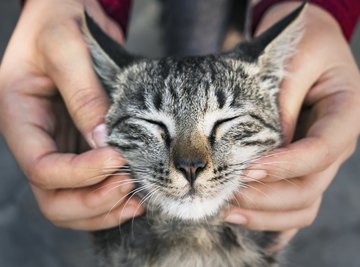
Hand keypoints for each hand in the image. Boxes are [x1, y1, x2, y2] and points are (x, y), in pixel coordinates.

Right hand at [0, 0, 142, 229]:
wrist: (68, 14)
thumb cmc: (59, 20)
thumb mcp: (66, 47)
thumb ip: (83, 93)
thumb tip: (104, 141)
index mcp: (18, 117)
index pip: (41, 167)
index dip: (79, 173)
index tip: (118, 159)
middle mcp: (37, 140)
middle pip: (52, 197)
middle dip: (92, 200)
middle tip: (129, 186)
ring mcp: (59, 147)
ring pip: (71, 201)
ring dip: (104, 207)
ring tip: (137, 197)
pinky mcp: (80, 147)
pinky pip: (90, 187)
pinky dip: (111, 199)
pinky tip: (135, 194)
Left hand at [225, 2, 359, 247]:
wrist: (308, 46)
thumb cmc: (304, 45)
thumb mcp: (296, 59)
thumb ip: (283, 101)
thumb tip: (263, 149)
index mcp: (345, 114)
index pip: (321, 150)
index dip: (286, 165)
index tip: (248, 170)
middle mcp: (335, 145)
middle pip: (310, 187)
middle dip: (267, 196)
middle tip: (228, 193)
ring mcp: (319, 162)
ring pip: (302, 205)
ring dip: (265, 215)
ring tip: (226, 211)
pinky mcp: (301, 168)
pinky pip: (293, 205)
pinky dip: (270, 219)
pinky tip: (243, 219)